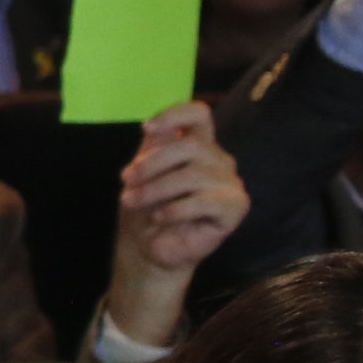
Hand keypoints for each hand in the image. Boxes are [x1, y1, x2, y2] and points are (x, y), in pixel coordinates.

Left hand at [106, 98, 246, 341]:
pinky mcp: (235, 208)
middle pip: (190, 146)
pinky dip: (175, 209)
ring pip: (193, 174)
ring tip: (134, 201)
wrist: (149, 248)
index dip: (174, 115)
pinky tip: (160, 217)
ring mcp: (230, 183)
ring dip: (156, 189)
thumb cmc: (146, 208)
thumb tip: (151, 128)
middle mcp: (218, 160)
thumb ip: (150, 148)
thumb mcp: (141, 174)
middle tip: (127, 181)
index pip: (198, 114)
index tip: (146, 129)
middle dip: (152, 164)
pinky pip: (205, 200)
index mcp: (197, 145)